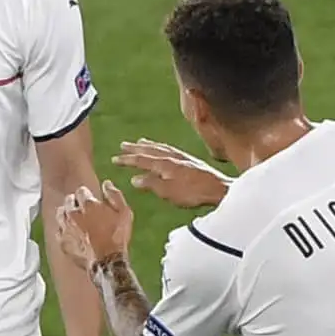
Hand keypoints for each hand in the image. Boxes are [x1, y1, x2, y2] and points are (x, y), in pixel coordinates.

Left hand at [57, 182, 133, 267]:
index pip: (81, 191)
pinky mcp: (62, 241)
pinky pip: (58, 229)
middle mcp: (73, 213)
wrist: (107, 262)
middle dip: (75, 202)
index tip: (90, 199)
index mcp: (88, 204)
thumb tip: (106, 183)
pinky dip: (63, 228)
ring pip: (60, 213)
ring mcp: (65, 227)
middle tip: (82, 208)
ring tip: (74, 218)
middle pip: (69, 200)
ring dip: (66, 213)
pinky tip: (70, 231)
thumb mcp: (124, 213)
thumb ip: (114, 195)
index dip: (86, 194)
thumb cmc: (118, 237)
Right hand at [112, 138, 229, 207]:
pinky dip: (162, 146)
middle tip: (123, 145)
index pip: (141, 160)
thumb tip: (135, 179)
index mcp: (164, 165)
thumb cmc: (193, 193)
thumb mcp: (168, 193)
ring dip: (148, 145)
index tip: (115, 159)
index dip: (127, 160)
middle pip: (149, 150)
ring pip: (161, 147)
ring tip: (140, 142)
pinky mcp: (190, 160)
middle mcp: (172, 157)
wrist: (219, 189)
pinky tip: (163, 148)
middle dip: (135, 148)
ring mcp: (182, 157)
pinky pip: (170, 148)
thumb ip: (151, 184)